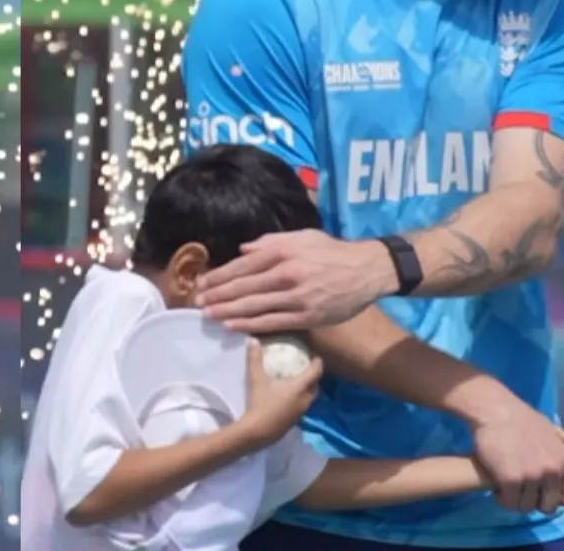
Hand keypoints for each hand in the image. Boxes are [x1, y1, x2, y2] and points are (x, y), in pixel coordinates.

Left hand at [196, 230, 395, 331]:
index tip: (203, 283)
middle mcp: (287, 273)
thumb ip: (270, 241)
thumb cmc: (331, 251)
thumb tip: (243, 249)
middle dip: (218, 295)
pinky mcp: (307, 316)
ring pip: (255, 306)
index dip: (221, 275)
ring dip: (228, 311)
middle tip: (197, 303)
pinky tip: (233, 326)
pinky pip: (273, 322)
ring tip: (209, 315)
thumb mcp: (301, 236)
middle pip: (244, 286)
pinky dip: (250, 325)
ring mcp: (297, 297)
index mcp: (283, 251)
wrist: (367, 270)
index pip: (243, 265)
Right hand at [237, 339, 323, 446]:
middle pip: (316, 386)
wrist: (258, 432)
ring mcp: (301, 412)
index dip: (318, 362)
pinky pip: (302, 406)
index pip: (315, 372)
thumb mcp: (256, 379)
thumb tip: (252, 339)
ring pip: (310, 398)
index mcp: (299, 387)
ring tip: (297, 381)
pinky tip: (287, 398)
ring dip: (307, 389)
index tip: (315, 355)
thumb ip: (255, 358)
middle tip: (305, 368)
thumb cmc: (260, 403)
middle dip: (314, 377)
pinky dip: (300, 399)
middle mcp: (305, 400)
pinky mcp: (294, 421)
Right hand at [471, 404, 563, 513]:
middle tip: (523, 490)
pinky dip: (502, 498)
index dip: (556, 497)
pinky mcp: (510, 480)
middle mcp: (553, 471)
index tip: (542, 492)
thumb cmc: (521, 417)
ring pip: (527, 506)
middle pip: (548, 506)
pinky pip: (509, 502)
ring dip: (517, 500)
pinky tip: (498, 489)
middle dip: (535, 500)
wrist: (494, 409)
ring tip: (508, 489)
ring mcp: (532, 476)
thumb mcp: (552, 429)